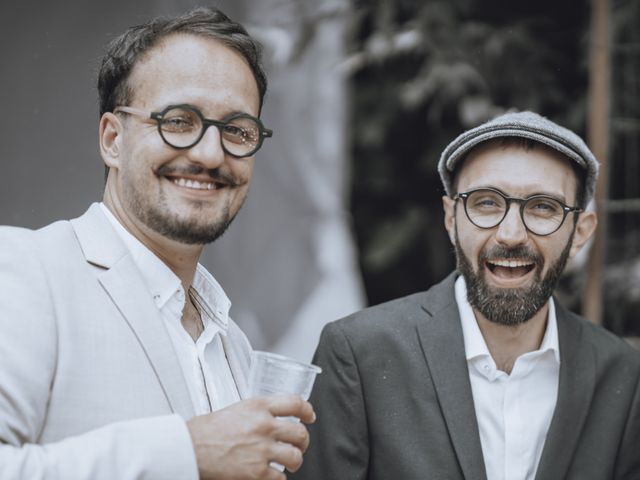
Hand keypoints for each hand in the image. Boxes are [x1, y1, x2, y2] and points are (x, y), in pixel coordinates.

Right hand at [187, 394, 315, 479]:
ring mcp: (262, 449)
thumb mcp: (236, 409)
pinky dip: (278, 479)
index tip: (310, 417)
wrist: (189, 448)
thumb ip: (258, 412)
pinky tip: (271, 476)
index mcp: (259, 406)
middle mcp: (264, 425)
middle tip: (298, 446)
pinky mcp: (257, 472)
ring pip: (295, 457)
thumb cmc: (207, 431)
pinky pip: (280, 478)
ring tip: (288, 463)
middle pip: (300, 433)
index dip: (307, 410)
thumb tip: (275, 418)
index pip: (295, 403)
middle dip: (302, 442)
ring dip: (294, 462)